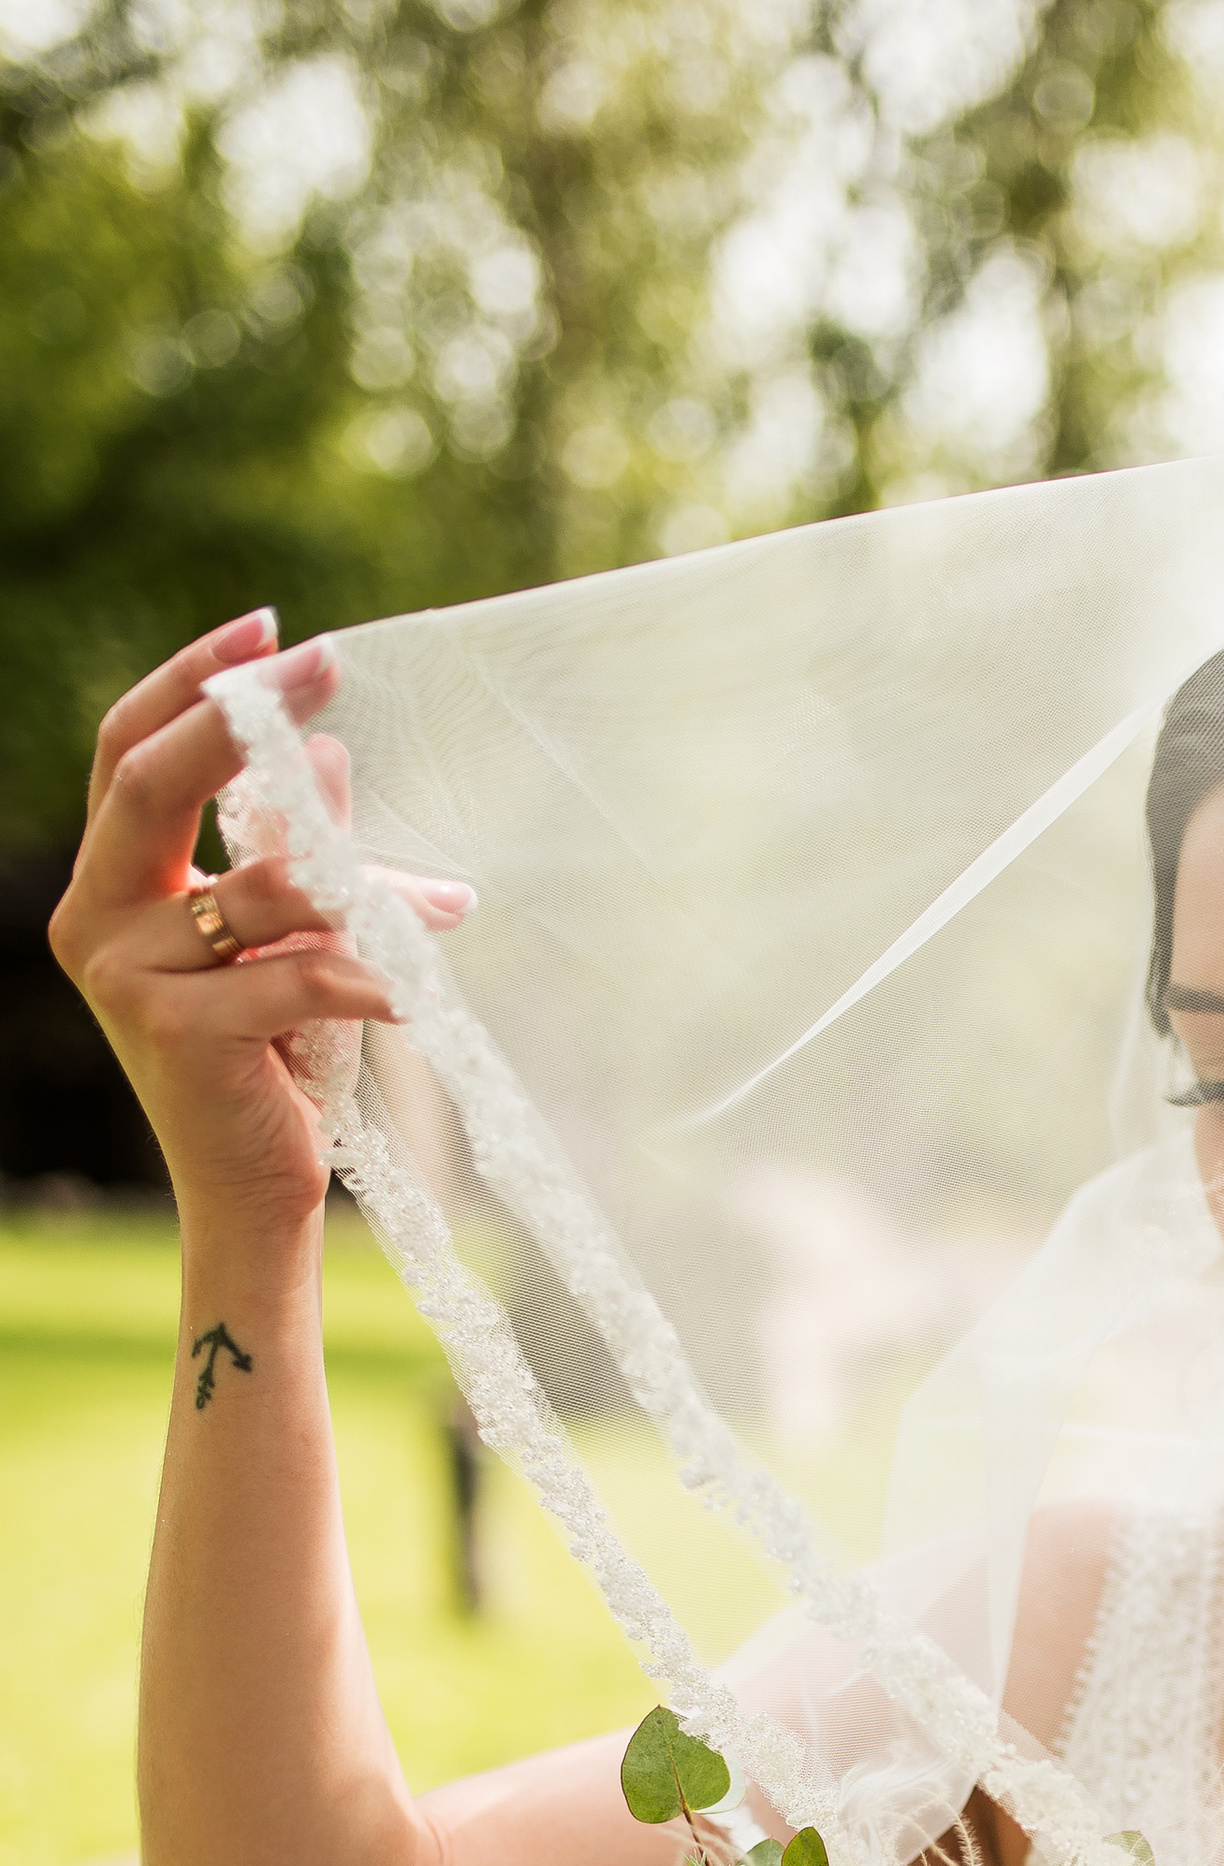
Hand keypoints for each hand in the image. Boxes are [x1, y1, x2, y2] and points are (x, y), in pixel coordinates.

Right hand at [45, 612, 474, 1241]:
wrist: (254, 1192)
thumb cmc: (273, 1062)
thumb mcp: (282, 943)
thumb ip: (291, 852)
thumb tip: (325, 752)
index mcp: (110, 886)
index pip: (126, 751)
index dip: (190, 682)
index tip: (269, 631)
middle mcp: (96, 920)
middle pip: (152, 781)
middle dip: (240, 715)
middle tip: (327, 668)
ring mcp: (127, 978)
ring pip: (264, 889)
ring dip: (366, 889)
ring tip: (444, 907)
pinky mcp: (180, 1032)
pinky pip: (299, 975)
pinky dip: (370, 976)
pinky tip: (418, 990)